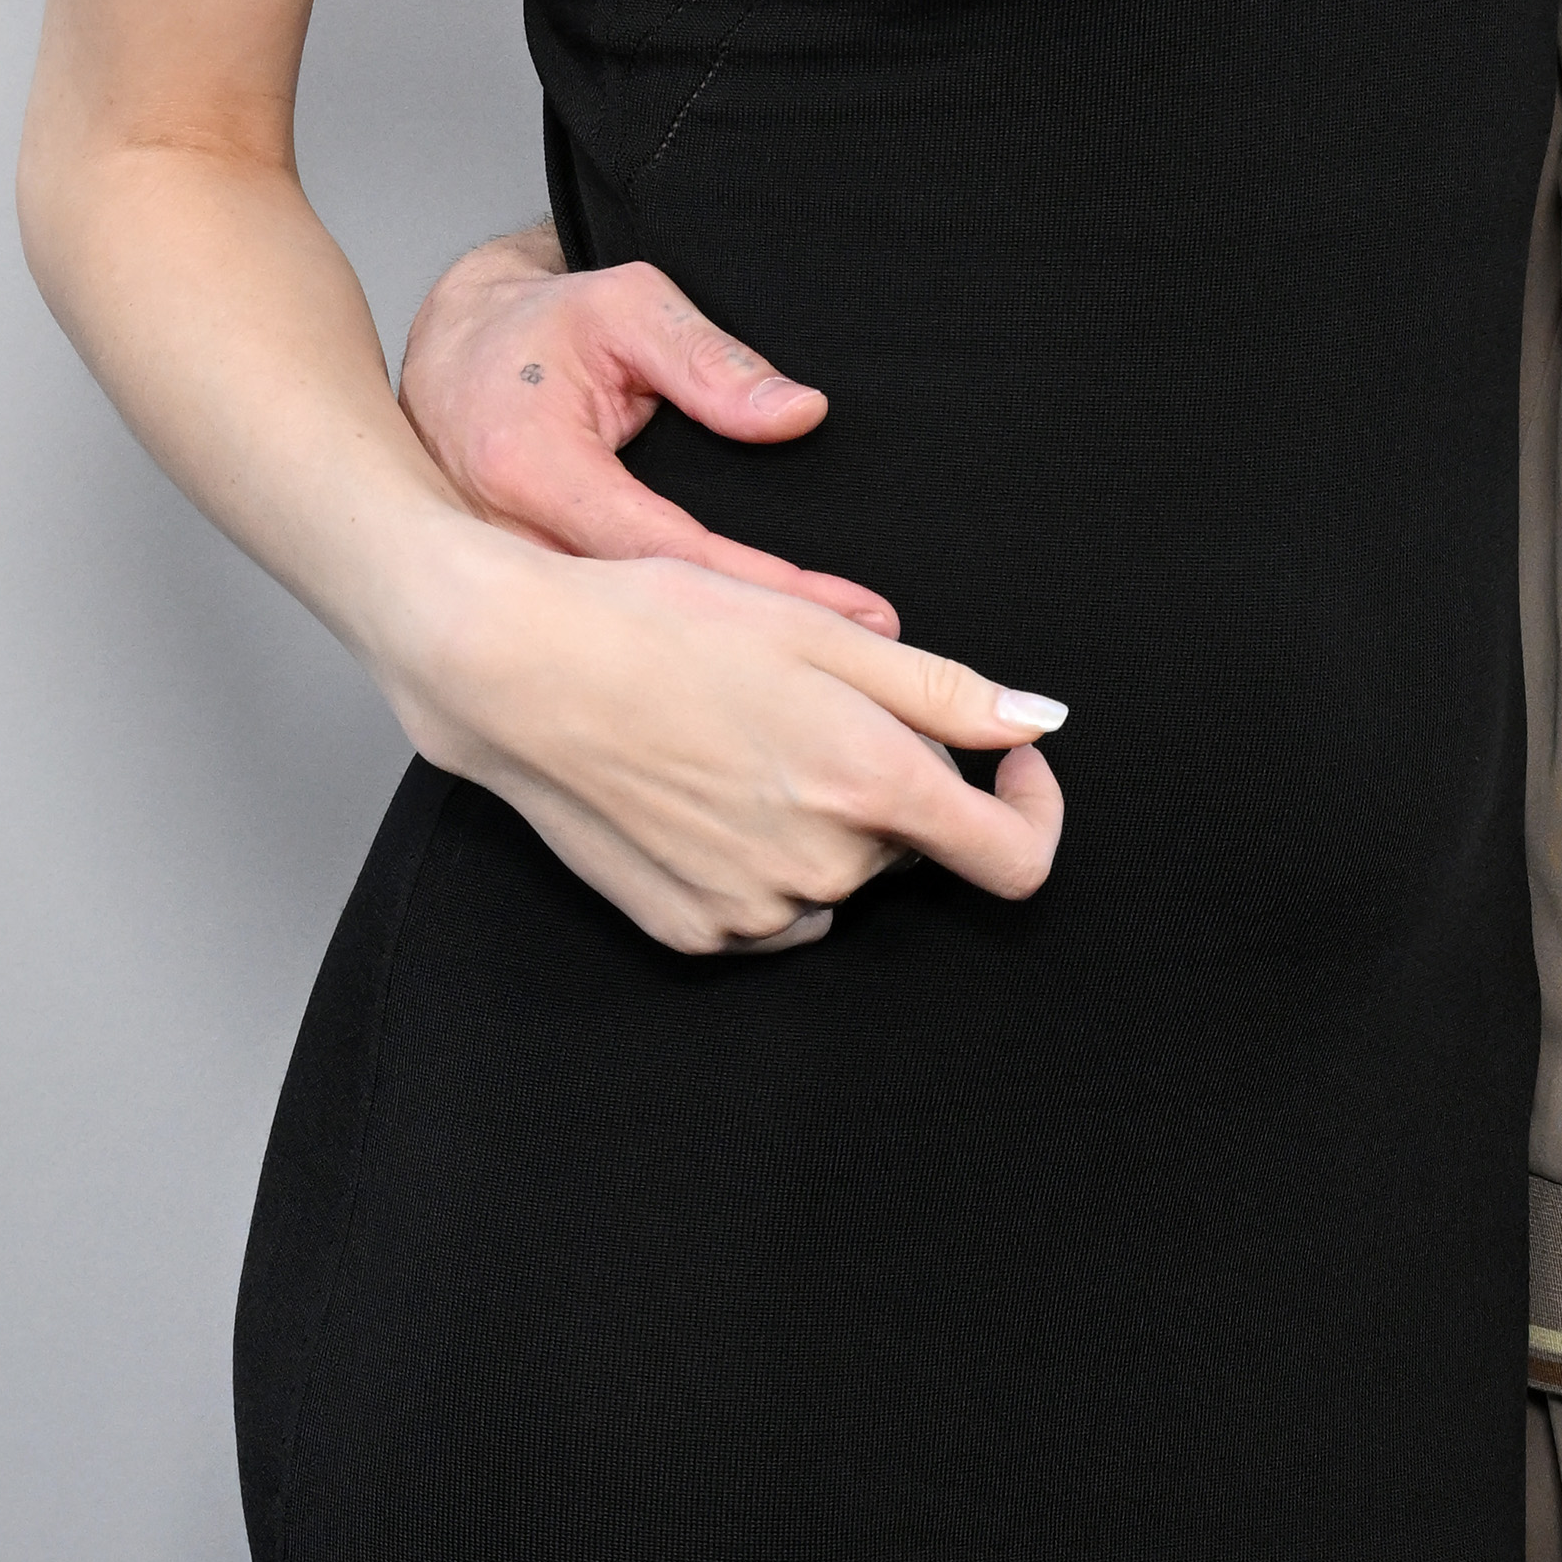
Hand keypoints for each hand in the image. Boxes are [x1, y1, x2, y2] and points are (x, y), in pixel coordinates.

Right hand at [396, 536, 1066, 955]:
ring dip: (826, 818)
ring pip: (840, 873)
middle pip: (911, 843)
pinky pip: (772, 906)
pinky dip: (767, 856)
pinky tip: (709, 789)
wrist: (522, 672)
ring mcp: (755, 913)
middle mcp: (822, 870)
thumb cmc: (667, 628)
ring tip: (745, 735)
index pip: (1013, 858)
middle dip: (893, 781)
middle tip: (814, 702)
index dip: (1031, 806)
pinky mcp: (694, 932)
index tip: (1009, 758)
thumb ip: (949, 693)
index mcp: (872, 790)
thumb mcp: (825, 634)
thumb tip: (1039, 724)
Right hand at [401, 227, 894, 633]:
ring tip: (814, 684)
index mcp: (528, 467)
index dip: (760, 585)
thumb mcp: (629, 308)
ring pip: (614, 643)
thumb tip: (798, 413)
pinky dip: (663, 658)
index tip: (846, 611)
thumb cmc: (537, 323)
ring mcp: (498, 581)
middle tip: (856, 664)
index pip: (663, 548)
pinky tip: (731, 675)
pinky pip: (593, 637)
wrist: (453, 347)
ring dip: (709, 666)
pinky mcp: (507, 602)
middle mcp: (502, 540)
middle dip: (753, 647)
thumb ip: (713, 361)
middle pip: (641, 620)